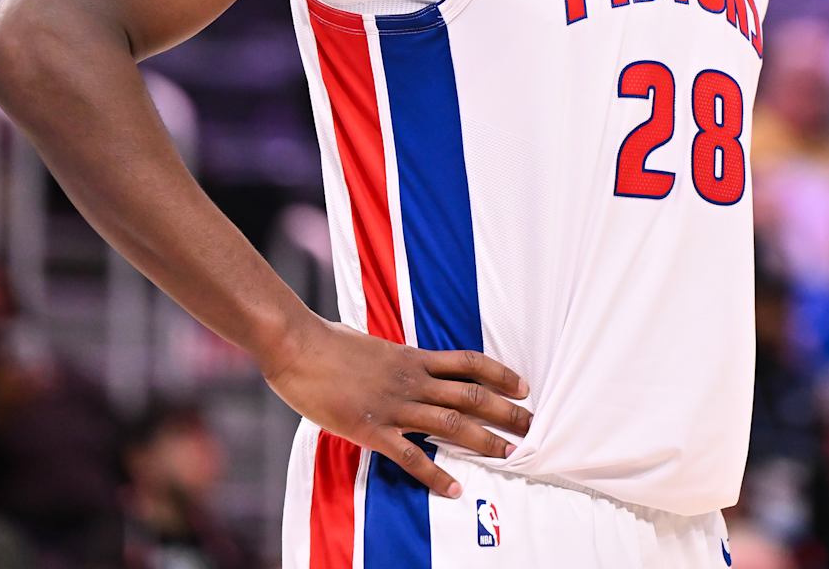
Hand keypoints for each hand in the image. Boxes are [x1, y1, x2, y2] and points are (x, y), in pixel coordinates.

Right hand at [264, 315, 531, 499]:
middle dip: (505, 411)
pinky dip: (435, 473)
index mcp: (412, 357)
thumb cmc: (327, 341)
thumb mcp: (371, 344)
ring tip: (510, 454)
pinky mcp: (372, 429)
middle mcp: (411, 380)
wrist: (297, 345)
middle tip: (531, 424)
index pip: (467, 363)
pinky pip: (411, 456)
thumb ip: (393, 357)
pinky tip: (453, 488)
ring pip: (451, 424)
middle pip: (470, 395)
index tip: (523, 385)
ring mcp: (394, 405)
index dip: (499, 374)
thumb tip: (403, 361)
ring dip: (484, 440)